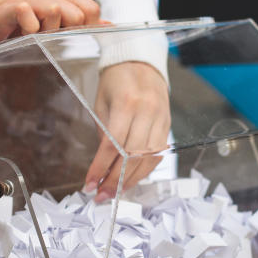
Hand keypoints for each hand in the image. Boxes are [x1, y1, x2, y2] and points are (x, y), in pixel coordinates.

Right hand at [0, 0, 101, 43]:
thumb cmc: (24, 24)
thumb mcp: (55, 23)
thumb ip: (80, 23)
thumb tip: (109, 25)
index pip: (91, 9)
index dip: (86, 29)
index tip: (69, 39)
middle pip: (77, 15)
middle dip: (66, 33)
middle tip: (48, 37)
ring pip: (56, 13)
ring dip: (46, 33)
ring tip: (33, 35)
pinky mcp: (14, 5)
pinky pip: (30, 17)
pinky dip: (28, 30)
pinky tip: (21, 33)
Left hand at [84, 62, 170, 202]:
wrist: (140, 61)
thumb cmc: (116, 80)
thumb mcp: (101, 103)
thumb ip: (103, 133)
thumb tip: (102, 166)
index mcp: (126, 103)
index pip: (113, 145)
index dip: (100, 169)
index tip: (89, 184)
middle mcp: (147, 112)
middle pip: (132, 156)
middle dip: (115, 180)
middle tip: (101, 195)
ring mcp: (161, 118)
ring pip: (148, 159)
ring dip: (131, 180)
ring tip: (115, 192)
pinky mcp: (168, 124)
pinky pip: (157, 153)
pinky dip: (144, 169)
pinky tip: (131, 179)